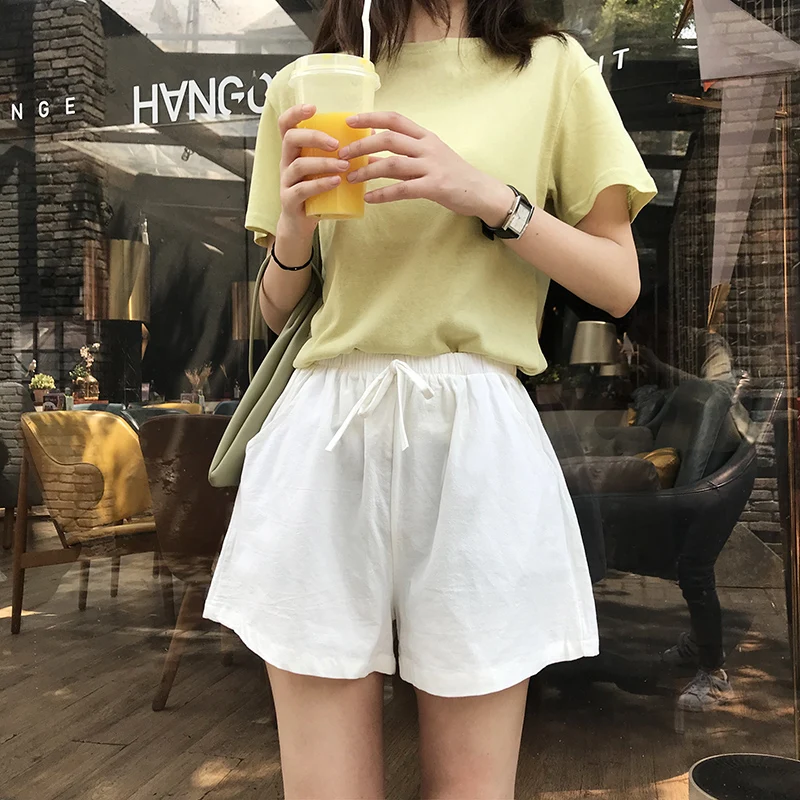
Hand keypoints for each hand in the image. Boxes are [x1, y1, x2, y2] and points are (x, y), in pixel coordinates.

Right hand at [277, 104, 351, 237]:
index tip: (314, 108)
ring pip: (298, 165)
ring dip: (323, 163)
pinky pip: (302, 189)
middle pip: (290, 139)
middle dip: (314, 137)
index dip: (295, 113)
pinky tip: (335, 182)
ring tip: (344, 166)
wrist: (301, 225)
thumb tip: (371, 130)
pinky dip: (320, 184)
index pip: (286, 124)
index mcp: (294, 151)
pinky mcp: (290, 201)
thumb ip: (341, 151)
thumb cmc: (316, 192)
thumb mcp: (325, 169)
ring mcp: (286, 182)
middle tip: (336, 144)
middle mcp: (286, 162)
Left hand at [341, 112, 514, 223]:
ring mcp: (431, 166)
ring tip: (350, 178)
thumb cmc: (452, 174)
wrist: (480, 191)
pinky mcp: (434, 187)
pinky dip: (383, 194)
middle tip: (342, 154)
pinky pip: (403, 189)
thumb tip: (372, 150)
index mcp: (425, 136)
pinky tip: (369, 198)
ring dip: (367, 171)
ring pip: (392, 164)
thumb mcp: (429, 156)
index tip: (350, 121)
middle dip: (361, 146)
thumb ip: (404, 152)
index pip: (394, 119)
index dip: (371, 117)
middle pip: (388, 139)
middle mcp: (427, 147)